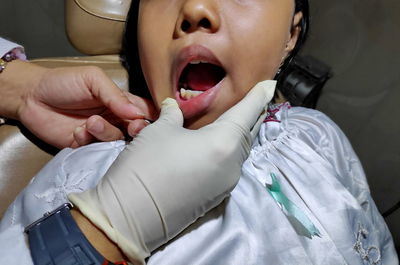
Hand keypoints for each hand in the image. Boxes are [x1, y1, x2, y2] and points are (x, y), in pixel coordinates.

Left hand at [0, 60, 155, 147]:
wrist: (30, 97)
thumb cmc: (63, 82)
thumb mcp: (93, 79)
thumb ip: (115, 96)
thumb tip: (137, 114)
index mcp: (120, 101)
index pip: (144, 111)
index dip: (150, 117)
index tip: (147, 120)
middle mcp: (114, 119)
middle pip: (136, 130)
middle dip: (136, 130)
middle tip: (131, 127)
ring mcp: (100, 134)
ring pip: (117, 141)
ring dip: (107, 132)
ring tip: (91, 122)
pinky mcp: (85, 147)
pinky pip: (96, 150)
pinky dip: (88, 141)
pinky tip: (77, 131)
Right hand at [69, 80, 275, 261]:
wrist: (130, 216)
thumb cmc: (146, 165)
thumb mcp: (160, 131)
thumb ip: (172, 114)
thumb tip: (172, 106)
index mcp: (224, 143)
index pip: (247, 112)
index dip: (259, 96)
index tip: (270, 84)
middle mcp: (233, 165)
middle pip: (248, 134)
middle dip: (251, 115)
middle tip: (253, 100)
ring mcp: (226, 185)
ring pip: (239, 152)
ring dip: (239, 134)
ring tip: (235, 121)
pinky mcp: (215, 198)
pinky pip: (228, 167)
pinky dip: (227, 152)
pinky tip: (217, 146)